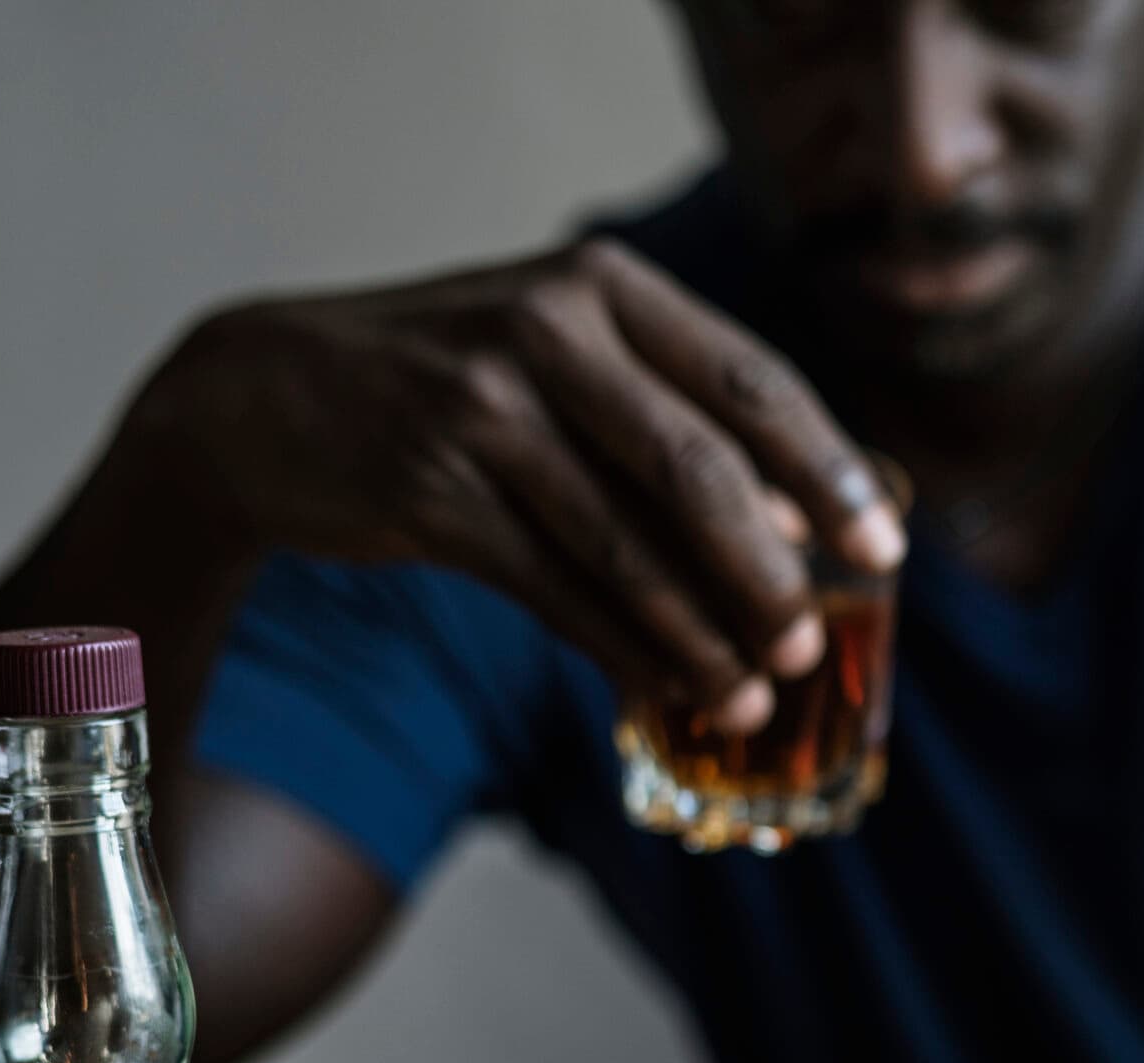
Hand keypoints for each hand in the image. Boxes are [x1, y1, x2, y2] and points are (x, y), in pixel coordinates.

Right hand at [127, 238, 903, 731]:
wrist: (260, 398)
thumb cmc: (452, 383)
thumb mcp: (564, 360)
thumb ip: (677, 424)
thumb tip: (805, 533)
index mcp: (603, 285)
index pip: (750, 382)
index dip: (827, 472)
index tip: (883, 551)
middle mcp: (547, 329)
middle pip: (698, 467)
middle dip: (769, 571)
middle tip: (810, 645)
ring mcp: (482, 408)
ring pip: (627, 543)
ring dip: (701, 634)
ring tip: (753, 696)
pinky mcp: (430, 490)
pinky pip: (558, 590)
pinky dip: (624, 650)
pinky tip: (668, 693)